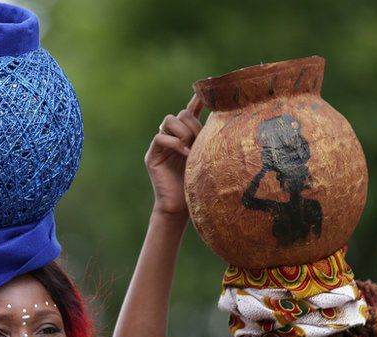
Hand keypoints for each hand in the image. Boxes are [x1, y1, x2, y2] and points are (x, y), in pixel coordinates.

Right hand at [145, 95, 203, 218]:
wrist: (181, 207)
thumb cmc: (198, 185)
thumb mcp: (208, 157)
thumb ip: (210, 140)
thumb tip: (224, 120)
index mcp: (187, 136)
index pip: (191, 111)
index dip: (197, 100)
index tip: (205, 90)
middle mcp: (173, 137)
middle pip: (181, 114)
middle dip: (193, 125)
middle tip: (200, 142)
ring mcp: (161, 145)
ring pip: (169, 120)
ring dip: (183, 131)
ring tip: (191, 148)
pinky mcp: (152, 155)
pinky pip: (160, 137)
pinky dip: (174, 143)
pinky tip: (185, 154)